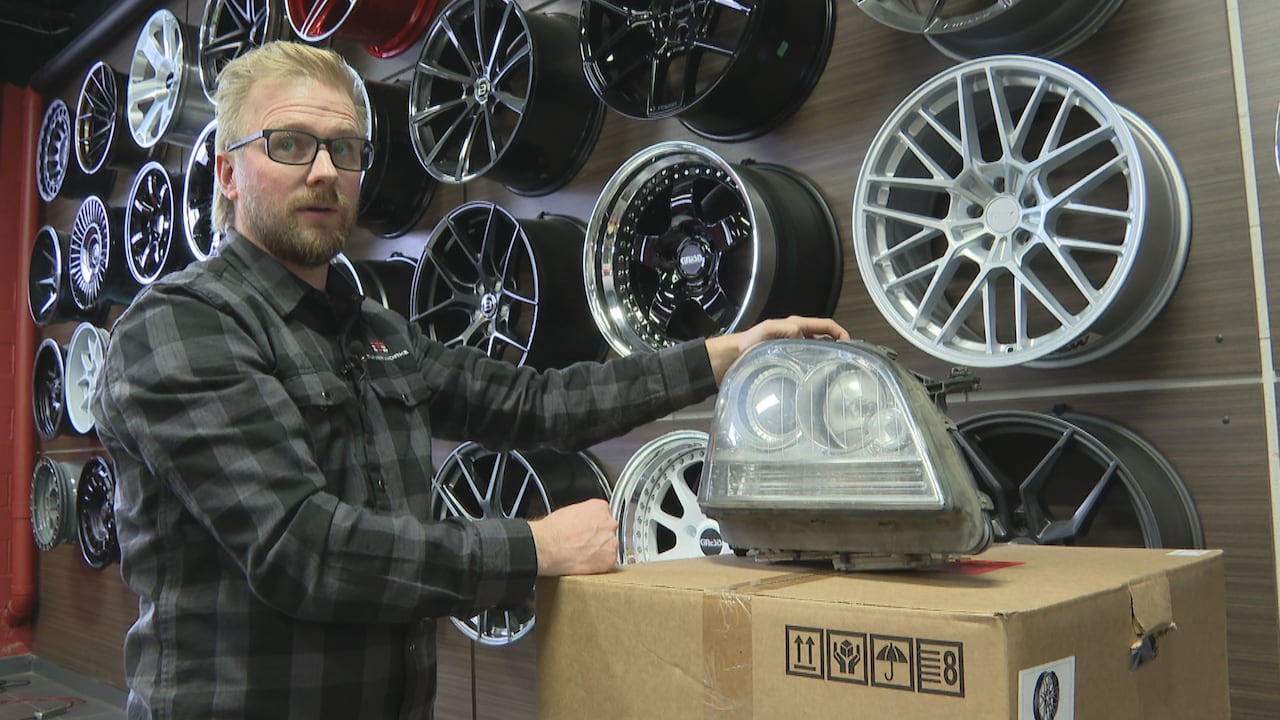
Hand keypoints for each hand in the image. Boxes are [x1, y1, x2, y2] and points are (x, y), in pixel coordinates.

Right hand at [527, 498, 618, 575]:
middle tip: (585, 543)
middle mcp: (609, 523)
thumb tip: (584, 521)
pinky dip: (599, 564)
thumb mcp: (570, 511)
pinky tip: (586, 562)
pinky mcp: (610, 559)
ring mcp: (611, 542)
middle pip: (609, 530)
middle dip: (599, 537)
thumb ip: (584, 514)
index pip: (604, 515)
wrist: (547, 547)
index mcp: (600, 508)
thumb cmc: (553, 531)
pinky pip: (608, 562)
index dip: (595, 524)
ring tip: (583, 553)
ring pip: (610, 546)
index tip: (589, 530)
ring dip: (600, 550)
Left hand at [705, 315, 849, 382]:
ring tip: (833, 378)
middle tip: (845, 366)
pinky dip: (812, 374)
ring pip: (815, 356)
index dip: (841, 333)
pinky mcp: (784, 366)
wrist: (726, 361)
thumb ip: (786, 330)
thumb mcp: (766, 333)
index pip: (826, 325)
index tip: (851, 346)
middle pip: (824, 341)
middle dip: (837, 350)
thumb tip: (805, 335)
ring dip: (825, 363)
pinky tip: (815, 387)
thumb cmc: (743, 345)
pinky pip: (804, 368)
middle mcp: (795, 339)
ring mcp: (791, 353)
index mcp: (794, 327)